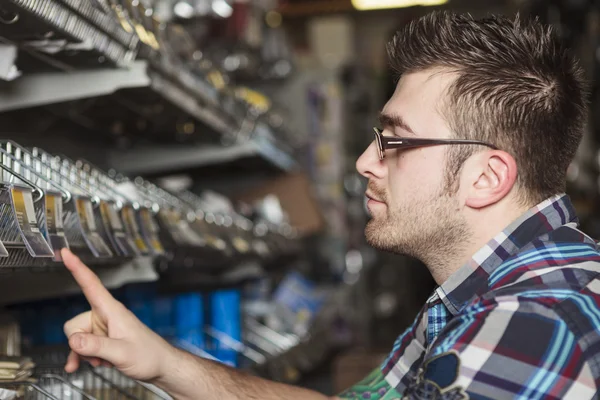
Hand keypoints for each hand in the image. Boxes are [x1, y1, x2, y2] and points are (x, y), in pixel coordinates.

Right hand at [62, 248, 174, 380]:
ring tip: (104, 359)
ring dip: (85, 352)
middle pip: (74, 324)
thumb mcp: (122, 352)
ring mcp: (103, 328)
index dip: (77, 267)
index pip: (91, 284)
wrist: (160, 366)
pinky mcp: (102, 340)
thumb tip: (74, 340)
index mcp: (112, 310)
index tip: (65, 253)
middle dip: (80, 342)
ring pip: (77, 338)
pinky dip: (82, 356)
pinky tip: (84, 365)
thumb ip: (96, 346)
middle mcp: (105, 316)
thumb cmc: (149, 355)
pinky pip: (81, 346)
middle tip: (101, 353)